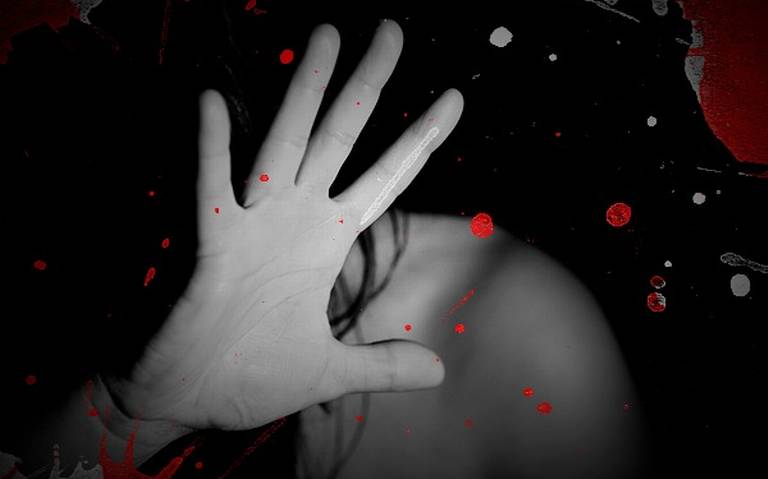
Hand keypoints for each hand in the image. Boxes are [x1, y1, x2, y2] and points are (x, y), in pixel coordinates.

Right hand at [104, 20, 462, 437]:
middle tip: (393, 30)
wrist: (183, 399)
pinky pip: (210, 190)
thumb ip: (382, 365)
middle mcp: (295, 222)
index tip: (452, 99)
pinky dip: (212, 150)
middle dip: (368, 86)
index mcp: (325, 243)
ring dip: (304, 92)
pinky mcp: (209, 248)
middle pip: (339, 139)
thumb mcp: (329, 372)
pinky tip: (214, 101)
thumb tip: (438, 371)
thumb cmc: (249, 378)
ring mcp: (253, 228)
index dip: (418, 140)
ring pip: (284, 144)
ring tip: (326, 35)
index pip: (383, 178)